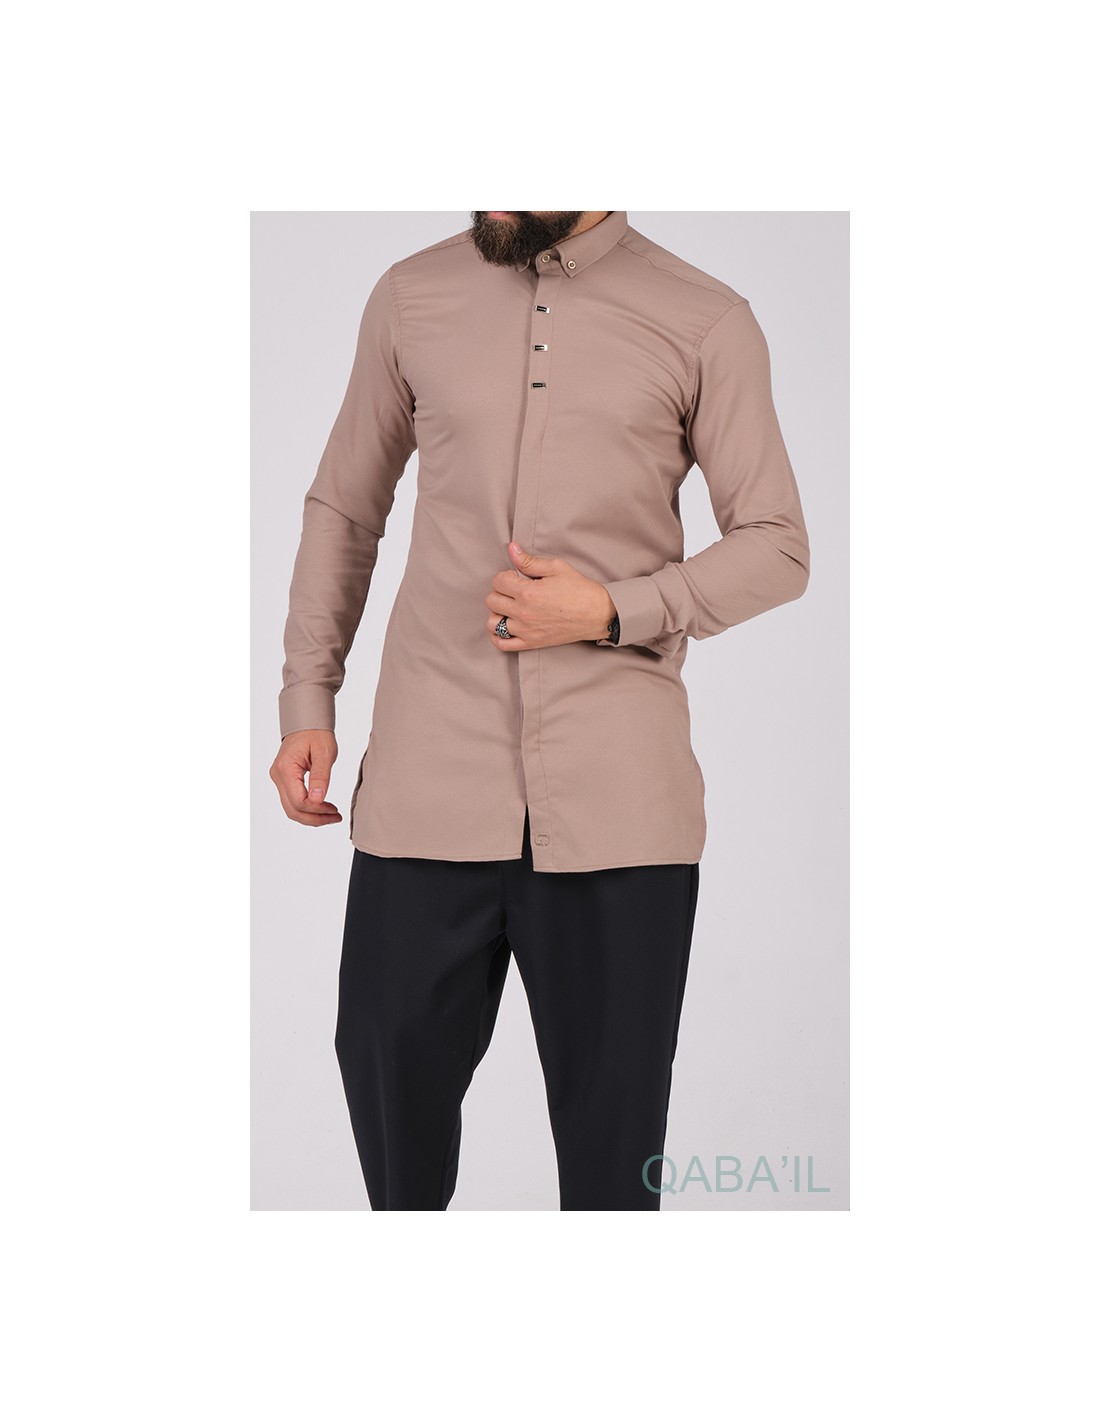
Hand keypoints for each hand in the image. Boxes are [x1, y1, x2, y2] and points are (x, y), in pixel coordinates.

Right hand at [269, 729, 341, 826]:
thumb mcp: (325, 753)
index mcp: (286, 769)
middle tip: (335, 817)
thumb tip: (317, 800)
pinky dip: (307, 808)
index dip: (317, 809)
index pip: (298, 801)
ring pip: (291, 809)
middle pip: (292, 810)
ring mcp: (279, 779)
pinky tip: (322, 807)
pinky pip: (292, 801)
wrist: (307, 723)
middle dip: (315, 819)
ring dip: (311, 816)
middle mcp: (278, 776)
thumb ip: (321, 777)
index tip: (334, 809)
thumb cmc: (317, 734)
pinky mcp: (284, 780)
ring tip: (331, 815)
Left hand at [485, 542, 616, 650]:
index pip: (498, 581)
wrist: (597, 614)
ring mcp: (526, 630)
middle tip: (514, 590)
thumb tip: (511, 549)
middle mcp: (523, 613)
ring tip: (509, 607)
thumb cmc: (579, 589)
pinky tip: (504, 625)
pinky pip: (502, 644)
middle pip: (492, 600)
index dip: (505, 575)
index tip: (516, 577)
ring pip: (492, 623)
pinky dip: (497, 635)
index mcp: (528, 592)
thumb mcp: (556, 567)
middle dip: (500, 591)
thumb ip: (530, 561)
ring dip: (497, 613)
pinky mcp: (531, 643)